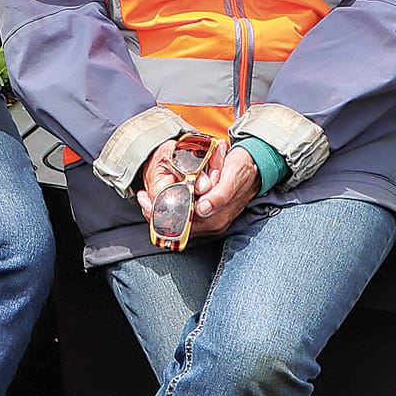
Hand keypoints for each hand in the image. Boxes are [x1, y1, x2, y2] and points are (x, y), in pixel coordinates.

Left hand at [134, 138, 259, 241]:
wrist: (253, 168)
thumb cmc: (241, 169)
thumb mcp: (232, 175)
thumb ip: (220, 194)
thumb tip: (203, 209)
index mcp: (218, 216)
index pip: (185, 223)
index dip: (164, 215)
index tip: (148, 203)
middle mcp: (213, 224)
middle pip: (179, 227)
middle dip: (158, 215)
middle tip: (142, 200)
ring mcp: (211, 223)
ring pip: (179, 225)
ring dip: (161, 214)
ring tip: (145, 201)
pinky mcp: (208, 219)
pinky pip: (184, 221)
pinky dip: (170, 212)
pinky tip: (159, 201)